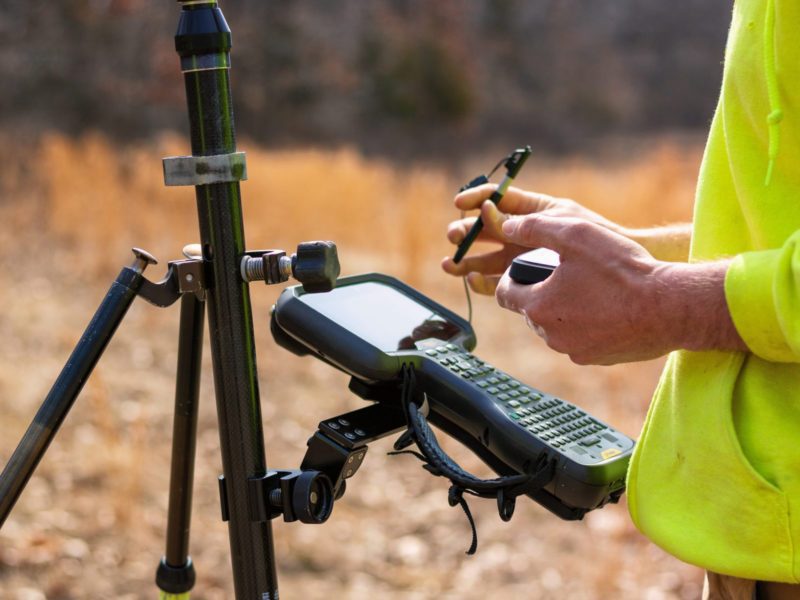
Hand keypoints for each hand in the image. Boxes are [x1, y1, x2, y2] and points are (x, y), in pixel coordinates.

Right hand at [442, 184, 627, 293]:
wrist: (627, 274)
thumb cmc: (601, 240)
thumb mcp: (562, 223)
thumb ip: (525, 220)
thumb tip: (489, 215)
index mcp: (535, 210)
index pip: (498, 198)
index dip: (476, 198)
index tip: (460, 203)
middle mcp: (527, 234)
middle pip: (486, 231)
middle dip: (465, 233)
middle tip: (452, 236)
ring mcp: (526, 259)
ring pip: (488, 259)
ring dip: (466, 261)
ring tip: (450, 266)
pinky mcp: (529, 282)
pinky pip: (500, 282)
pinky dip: (483, 282)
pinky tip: (471, 280)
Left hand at [494, 214, 745, 364]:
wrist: (669, 307)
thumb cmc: (621, 270)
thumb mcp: (575, 234)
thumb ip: (535, 227)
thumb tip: (508, 226)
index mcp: (538, 306)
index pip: (505, 293)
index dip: (514, 276)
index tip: (532, 265)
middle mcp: (550, 334)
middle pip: (530, 310)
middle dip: (541, 291)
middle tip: (568, 273)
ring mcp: (574, 350)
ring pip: (555, 326)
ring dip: (563, 309)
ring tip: (591, 289)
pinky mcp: (596, 359)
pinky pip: (580, 339)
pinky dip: (586, 325)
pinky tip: (608, 308)